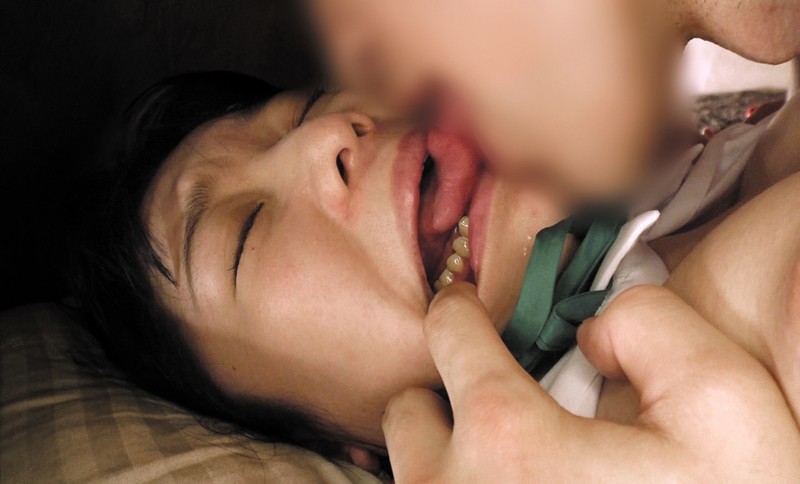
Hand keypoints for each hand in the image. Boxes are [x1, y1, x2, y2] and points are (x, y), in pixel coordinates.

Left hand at [383, 283, 799, 481]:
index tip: (464, 310)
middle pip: (408, 413)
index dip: (459, 311)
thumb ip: (648, 328)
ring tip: (509, 465)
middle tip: (496, 405)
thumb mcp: (722, 402)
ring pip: (412, 471)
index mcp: (508, 440)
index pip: (448, 336)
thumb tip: (589, 336)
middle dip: (444, 398)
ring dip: (448, 456)